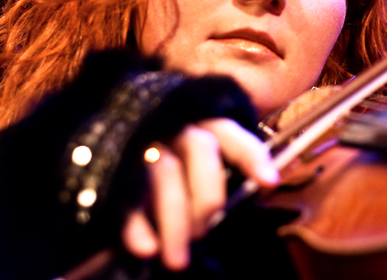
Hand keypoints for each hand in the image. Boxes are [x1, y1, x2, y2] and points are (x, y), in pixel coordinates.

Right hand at [120, 118, 278, 269]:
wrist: (118, 162)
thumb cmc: (179, 170)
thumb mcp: (204, 165)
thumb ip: (230, 174)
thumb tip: (262, 191)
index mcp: (203, 125)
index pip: (231, 134)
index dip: (252, 156)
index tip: (269, 183)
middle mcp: (175, 129)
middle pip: (199, 148)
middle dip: (208, 195)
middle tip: (206, 231)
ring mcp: (145, 146)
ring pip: (164, 172)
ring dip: (175, 222)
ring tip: (178, 260)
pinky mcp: (117, 173)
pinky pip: (127, 196)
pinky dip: (136, 226)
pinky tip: (147, 249)